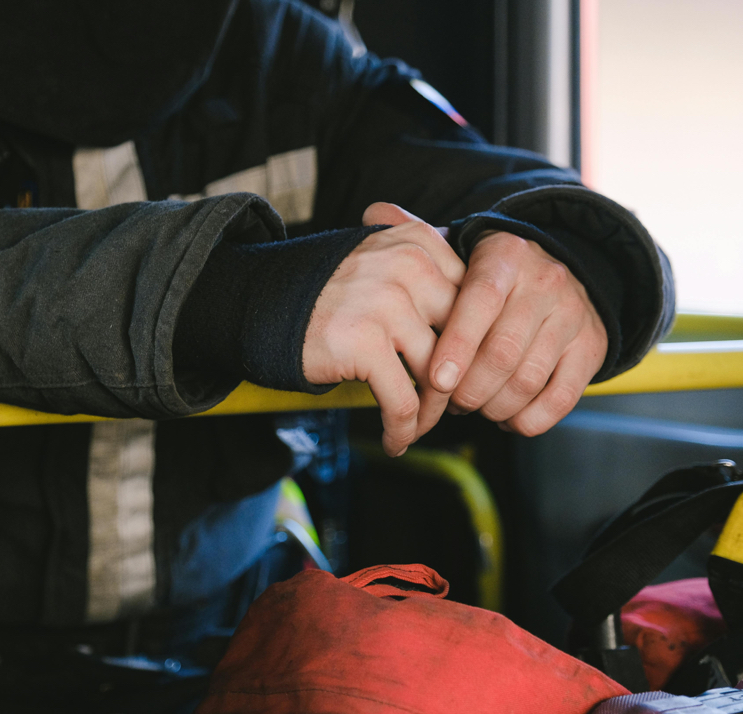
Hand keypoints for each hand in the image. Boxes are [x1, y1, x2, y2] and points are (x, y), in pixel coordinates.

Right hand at [303, 203, 465, 455]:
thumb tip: (482, 307)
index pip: (473, 302)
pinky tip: (395, 441)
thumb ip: (427, 270)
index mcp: (418, 243)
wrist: (259, 304)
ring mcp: (385, 303)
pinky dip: (403, 429)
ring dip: (431, 413)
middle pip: (461, 340)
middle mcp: (406, 266)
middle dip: (459, 382)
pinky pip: (403, 400)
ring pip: (437, 376)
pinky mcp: (363, 343)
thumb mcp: (380, 259)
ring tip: (419, 428)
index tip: (465, 372)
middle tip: (451, 408)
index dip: (473, 345)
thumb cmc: (327, 291)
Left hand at [428, 231, 607, 435]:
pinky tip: (507, 417)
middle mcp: (545, 282)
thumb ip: (419, 242)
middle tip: (448, 401)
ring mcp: (573, 316)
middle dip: (468, 390)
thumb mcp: (462, 251)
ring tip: (474, 406)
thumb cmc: (494, 273)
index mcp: (505, 256)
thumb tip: (370, 215)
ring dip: (493, 407)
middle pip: (502, 352)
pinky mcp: (592, 348)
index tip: (436, 381)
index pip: (480, 302)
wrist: (566, 269)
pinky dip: (528, 420)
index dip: (456, 347)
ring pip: (527, 380)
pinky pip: (560, 399)